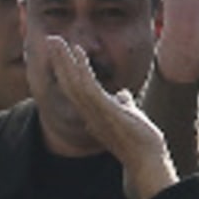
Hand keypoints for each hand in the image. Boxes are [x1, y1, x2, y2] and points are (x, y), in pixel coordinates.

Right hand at [46, 37, 173, 198]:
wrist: (148, 160)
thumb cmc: (140, 141)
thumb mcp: (128, 115)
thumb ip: (122, 103)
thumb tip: (123, 94)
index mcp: (92, 113)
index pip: (74, 88)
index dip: (65, 69)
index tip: (60, 51)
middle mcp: (88, 113)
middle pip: (67, 82)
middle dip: (59, 60)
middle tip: (50, 38)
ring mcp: (95, 112)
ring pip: (73, 82)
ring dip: (64, 60)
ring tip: (57, 40)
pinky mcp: (104, 111)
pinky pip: (88, 86)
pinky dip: (81, 68)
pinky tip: (78, 51)